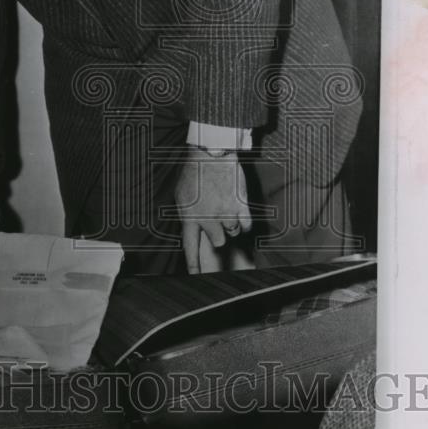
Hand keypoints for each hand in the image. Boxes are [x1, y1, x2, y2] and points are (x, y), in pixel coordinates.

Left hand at [174, 146, 251, 273]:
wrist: (211, 152)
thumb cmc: (194, 172)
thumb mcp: (182, 195)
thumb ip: (188, 215)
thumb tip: (194, 232)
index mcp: (189, 216)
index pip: (191, 247)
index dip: (194, 264)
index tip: (196, 277)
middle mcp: (207, 218)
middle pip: (219, 242)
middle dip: (219, 232)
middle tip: (216, 216)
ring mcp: (225, 212)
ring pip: (233, 232)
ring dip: (231, 222)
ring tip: (224, 204)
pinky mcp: (240, 205)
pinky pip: (245, 225)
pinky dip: (243, 218)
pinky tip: (236, 205)